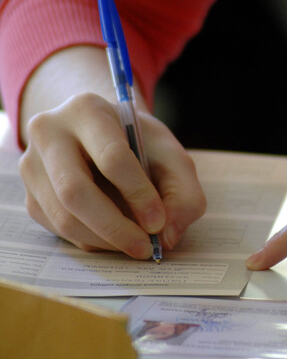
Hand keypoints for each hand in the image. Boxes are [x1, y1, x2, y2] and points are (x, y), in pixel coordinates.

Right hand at [19, 92, 205, 258]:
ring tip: (136, 245)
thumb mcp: (171, 156)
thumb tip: (168, 236)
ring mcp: (32, 166)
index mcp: (87, 110)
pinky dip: (92, 241)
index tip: (158, 221)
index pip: (111, 157)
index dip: (137, 193)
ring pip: (63, 216)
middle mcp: (49, 133)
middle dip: (115, 227)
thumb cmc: (139, 144)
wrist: (101, 136)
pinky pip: (58, 230)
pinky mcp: (31, 196)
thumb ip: (183, 192)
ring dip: (105, 240)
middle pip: (74, 191)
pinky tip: (116, 237)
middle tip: (146, 247)